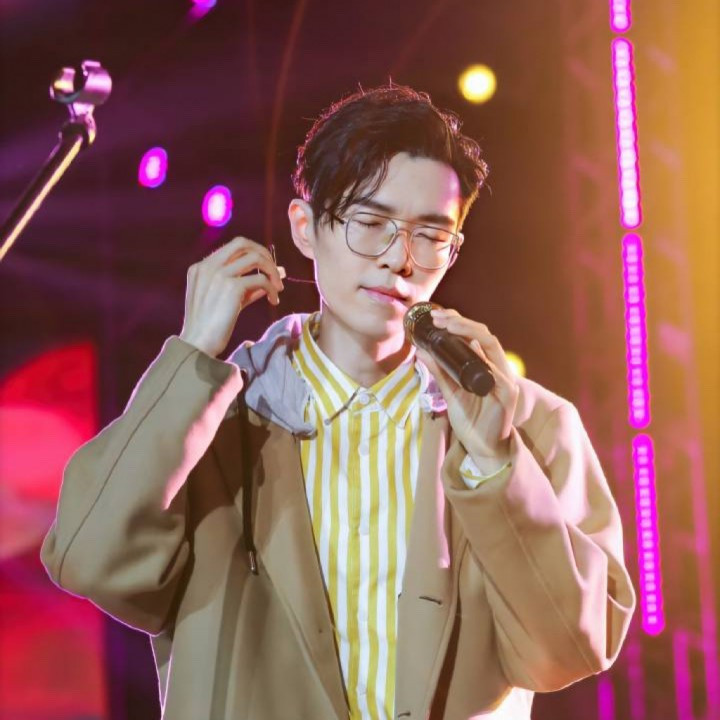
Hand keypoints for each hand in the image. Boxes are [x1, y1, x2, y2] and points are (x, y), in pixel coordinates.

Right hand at [179, 237, 284, 357]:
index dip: (254, 253)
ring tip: (278, 288)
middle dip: (264, 254)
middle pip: (242, 243)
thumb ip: (249, 284)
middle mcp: (208, 266)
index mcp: (201, 267)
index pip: (233, 246)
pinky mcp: (231, 287)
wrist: (199, 344)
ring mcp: (219, 275)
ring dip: (272, 271)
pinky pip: (261, 279)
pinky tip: (273, 300)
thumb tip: (279, 272)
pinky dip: (272, 288)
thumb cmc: (212, 326)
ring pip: (255, 257)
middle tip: (276, 272)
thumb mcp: (230, 300)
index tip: (267, 268)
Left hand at [415, 308, 518, 469]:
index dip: (458, 323)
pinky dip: (481, 359)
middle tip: (438, 318)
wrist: (483, 448)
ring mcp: (505, 379)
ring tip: (448, 325)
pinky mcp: (508, 393)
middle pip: (484, 335)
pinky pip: (496, 371)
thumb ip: (439, 372)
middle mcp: (497, 368)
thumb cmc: (470, 420)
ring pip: (491, 345)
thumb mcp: (450, 392)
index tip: (437, 317)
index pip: (475, 336)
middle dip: (461, 322)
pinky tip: (469, 348)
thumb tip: (421, 350)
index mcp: (485, 366)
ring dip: (469, 331)